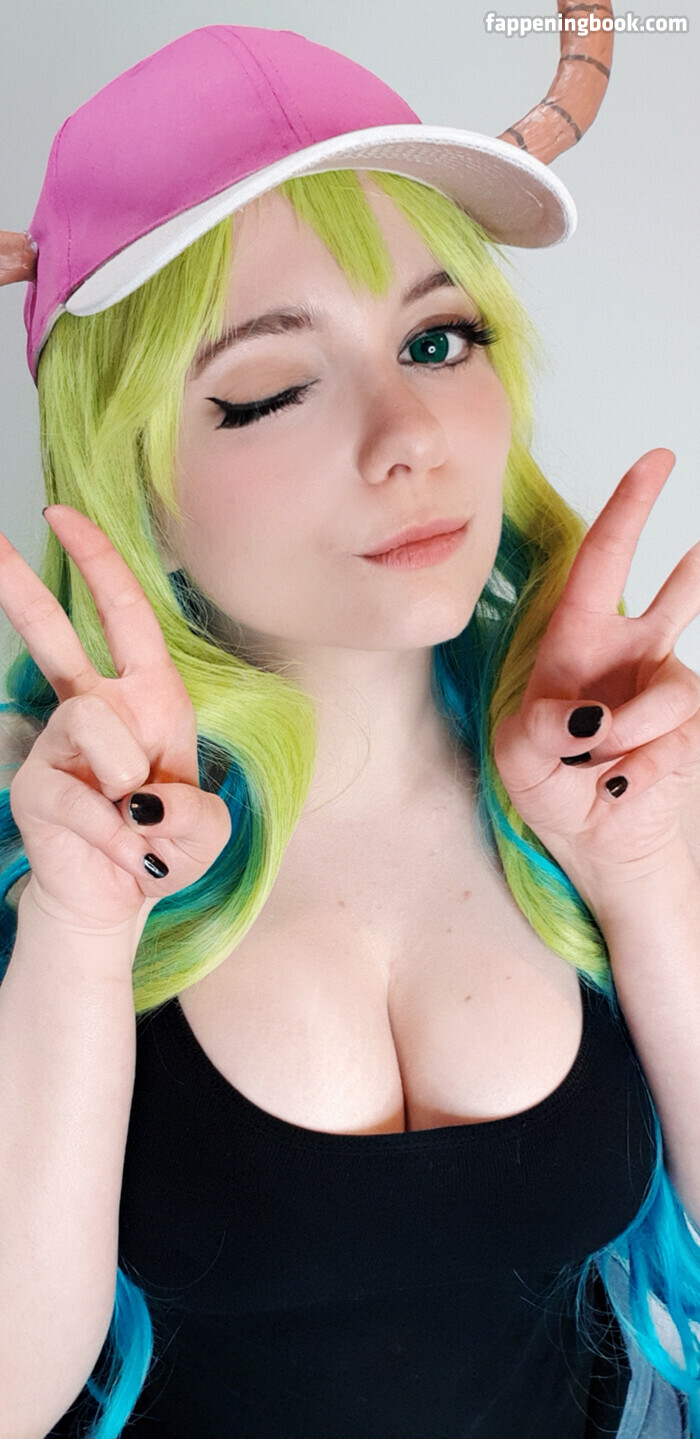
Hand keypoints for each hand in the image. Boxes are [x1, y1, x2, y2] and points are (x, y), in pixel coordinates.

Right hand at [2, 506, 230, 933]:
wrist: (119, 899)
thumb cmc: (164, 848)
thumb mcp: (205, 830)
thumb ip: (192, 812)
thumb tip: (140, 799)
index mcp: (148, 697)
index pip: (124, 616)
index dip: (98, 563)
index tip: (62, 516)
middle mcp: (98, 708)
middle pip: (50, 633)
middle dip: (18, 585)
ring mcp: (60, 744)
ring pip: (93, 725)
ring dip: (128, 782)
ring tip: (137, 822)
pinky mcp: (35, 787)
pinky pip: (78, 796)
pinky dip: (112, 834)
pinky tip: (122, 851)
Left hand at [492, 450, 699, 902]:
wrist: (601, 842)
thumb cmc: (555, 790)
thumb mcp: (520, 758)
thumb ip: (541, 727)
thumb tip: (593, 713)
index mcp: (572, 645)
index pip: (596, 567)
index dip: (623, 513)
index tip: (653, 461)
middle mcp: (622, 651)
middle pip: (654, 580)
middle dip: (646, 518)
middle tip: (661, 459)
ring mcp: (662, 679)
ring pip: (659, 675)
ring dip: (619, 728)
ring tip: (597, 760)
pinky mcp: (688, 712)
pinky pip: (666, 712)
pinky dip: (633, 744)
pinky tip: (622, 768)